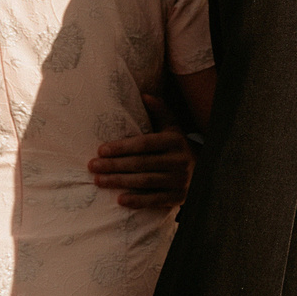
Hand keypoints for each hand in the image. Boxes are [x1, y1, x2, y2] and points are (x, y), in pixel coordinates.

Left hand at [90, 95, 194, 209]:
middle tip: (92, 166)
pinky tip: (120, 200)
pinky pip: (155, 200)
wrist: (204, 172)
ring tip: (98, 180)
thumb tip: (143, 94)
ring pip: (145, 181)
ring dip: (119, 182)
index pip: (144, 144)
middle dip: (114, 165)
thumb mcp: (173, 128)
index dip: (122, 147)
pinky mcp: (178, 197)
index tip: (101, 150)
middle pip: (141, 163)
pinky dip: (137, 201)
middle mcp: (178, 160)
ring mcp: (179, 180)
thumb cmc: (178, 148)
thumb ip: (160, 111)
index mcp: (174, 141)